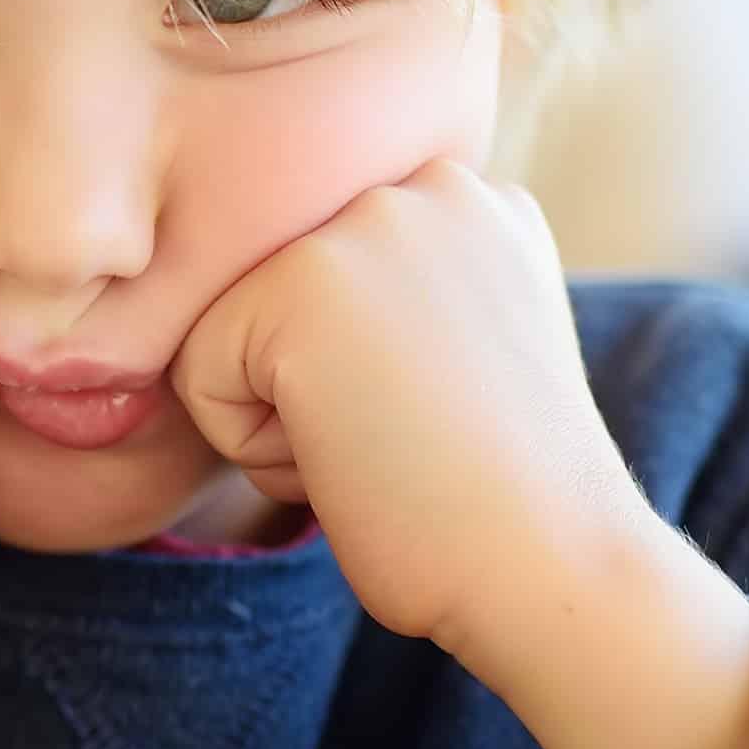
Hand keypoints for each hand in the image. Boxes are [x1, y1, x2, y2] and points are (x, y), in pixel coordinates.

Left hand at [170, 164, 643, 657]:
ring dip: (285, 416)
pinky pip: (198, 377)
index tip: (449, 411)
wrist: (550, 565)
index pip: (323, 276)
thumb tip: (292, 305)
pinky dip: (256, 450)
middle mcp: (424, 183)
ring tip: (390, 442)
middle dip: (317, 383)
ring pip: (230, 331)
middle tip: (419, 433)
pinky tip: (356, 456)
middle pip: (271, 295)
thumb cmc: (502, 496)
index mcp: (472, 196)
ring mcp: (365, 222)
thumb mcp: (466, 346)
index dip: (360, 371)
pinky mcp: (302, 281)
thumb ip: (396, 293)